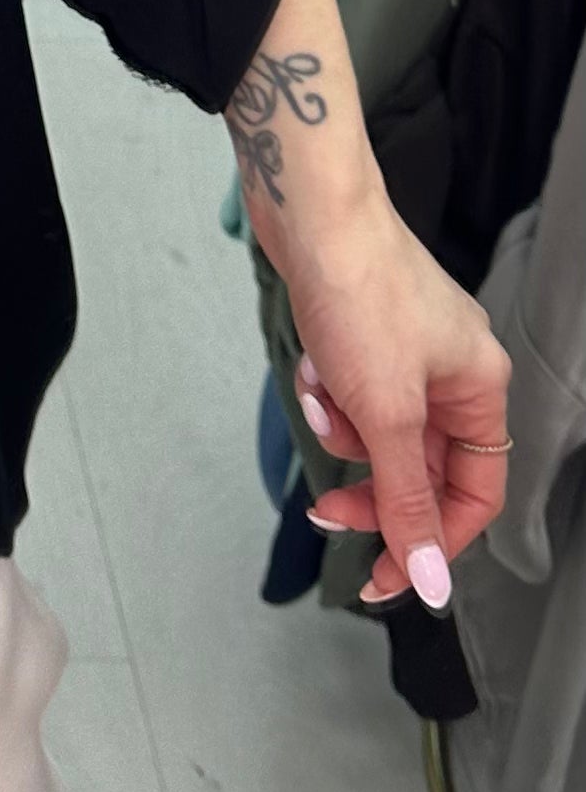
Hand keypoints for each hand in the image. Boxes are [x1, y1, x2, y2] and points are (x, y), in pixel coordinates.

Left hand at [289, 201, 511, 612]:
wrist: (311, 211)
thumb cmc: (360, 291)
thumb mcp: (386, 414)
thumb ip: (408, 500)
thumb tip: (431, 580)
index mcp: (481, 390)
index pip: (473, 497)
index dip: (430, 543)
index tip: (382, 577)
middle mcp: (455, 373)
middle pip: (420, 470)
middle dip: (370, 489)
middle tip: (327, 513)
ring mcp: (410, 353)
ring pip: (376, 433)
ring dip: (340, 426)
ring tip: (321, 390)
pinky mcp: (366, 337)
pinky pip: (349, 395)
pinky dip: (327, 390)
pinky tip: (312, 362)